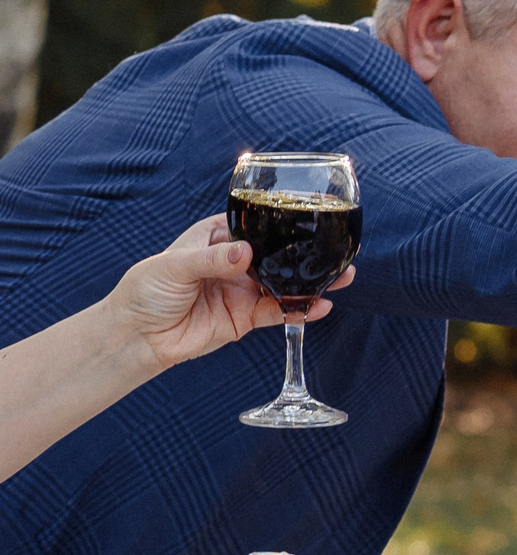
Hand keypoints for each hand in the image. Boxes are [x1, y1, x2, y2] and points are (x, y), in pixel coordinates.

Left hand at [104, 216, 350, 372]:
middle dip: (306, 253)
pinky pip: (279, 312)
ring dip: (311, 282)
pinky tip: (319, 306)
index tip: (308, 217)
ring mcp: (243, 290)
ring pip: (285, 283)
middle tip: (337, 250)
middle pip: (278, 255)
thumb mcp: (173, 266)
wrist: (137, 337)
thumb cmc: (144, 292)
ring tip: (342, 277)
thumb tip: (244, 253)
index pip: (255, 224)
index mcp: (216, 238)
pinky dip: (300, 310)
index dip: (281, 221)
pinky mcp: (246, 318)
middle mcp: (234, 262)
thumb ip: (211, 259)